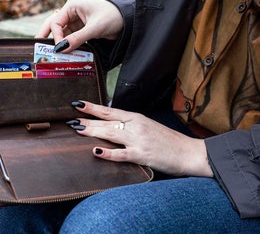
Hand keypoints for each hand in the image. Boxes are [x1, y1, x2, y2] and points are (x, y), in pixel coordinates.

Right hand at [35, 0, 123, 51]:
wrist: (127, 19)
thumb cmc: (112, 16)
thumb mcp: (94, 27)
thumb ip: (77, 38)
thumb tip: (61, 49)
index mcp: (72, 6)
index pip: (56, 22)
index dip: (56, 36)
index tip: (59, 48)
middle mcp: (71, 13)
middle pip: (53, 26)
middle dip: (46, 37)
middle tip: (37, 48)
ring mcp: (76, 22)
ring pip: (62, 34)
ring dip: (58, 44)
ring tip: (51, 55)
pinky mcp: (81, 31)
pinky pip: (70, 39)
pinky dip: (67, 46)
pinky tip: (64, 54)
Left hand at [71, 101, 213, 176]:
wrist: (189, 152)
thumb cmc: (168, 141)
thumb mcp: (148, 127)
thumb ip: (131, 125)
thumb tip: (111, 124)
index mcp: (137, 118)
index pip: (110, 111)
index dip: (93, 107)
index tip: (78, 104)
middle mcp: (136, 126)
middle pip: (107, 121)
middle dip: (87, 120)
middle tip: (70, 119)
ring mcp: (139, 140)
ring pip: (111, 133)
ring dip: (92, 131)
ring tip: (77, 128)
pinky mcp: (143, 155)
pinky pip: (122, 154)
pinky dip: (109, 153)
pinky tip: (96, 151)